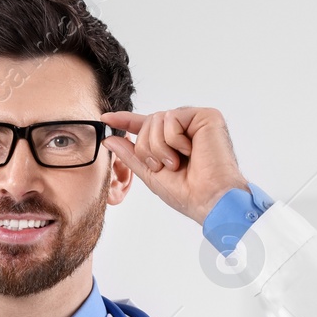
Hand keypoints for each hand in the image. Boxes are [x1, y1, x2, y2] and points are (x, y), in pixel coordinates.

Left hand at [101, 107, 248, 225]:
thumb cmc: (187, 193)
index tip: (106, 118)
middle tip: (163, 166)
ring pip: (156, 119)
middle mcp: (185, 128)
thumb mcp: (151, 174)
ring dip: (159, 146)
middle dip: (147, 148)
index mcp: (174, 141)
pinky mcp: (206, 116)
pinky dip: (173, 140)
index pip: (146, 126)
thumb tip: (110, 139)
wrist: (210, 200)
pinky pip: (171, 118)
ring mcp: (195, 121)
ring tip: (177, 162)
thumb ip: (131, 155)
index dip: (125, 121)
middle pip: (148, 122)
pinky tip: (190, 152)